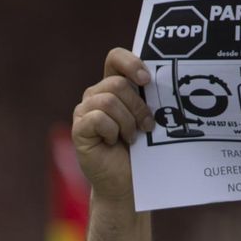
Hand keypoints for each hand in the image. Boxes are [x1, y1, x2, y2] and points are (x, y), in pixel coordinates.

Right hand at [72, 49, 155, 204]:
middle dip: (137, 106)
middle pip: (117, 83)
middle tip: (146, 126)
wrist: (127, 182)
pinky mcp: (78, 129)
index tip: (147, 80)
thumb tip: (161, 80)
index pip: (115, 58)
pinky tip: (113, 143)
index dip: (131, 63)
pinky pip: (98, 118)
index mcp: (113, 87)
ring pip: (108, 100)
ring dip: (126, 122)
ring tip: (130, 138)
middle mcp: (95, 96)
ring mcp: (84, 112)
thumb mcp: (148, 118)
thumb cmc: (140, 151)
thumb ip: (149, 97)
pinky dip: (112, 131)